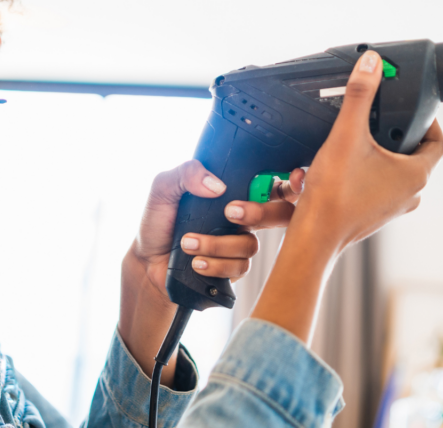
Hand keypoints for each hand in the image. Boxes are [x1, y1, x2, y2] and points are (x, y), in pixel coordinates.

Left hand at [132, 161, 304, 292]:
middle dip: (261, 212)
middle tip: (230, 211)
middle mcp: (243, 218)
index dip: (292, 182)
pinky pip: (240, 267)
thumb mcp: (164, 188)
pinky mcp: (233, 269)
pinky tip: (196, 261)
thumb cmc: (159, 222)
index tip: (295, 178)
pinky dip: (216, 263)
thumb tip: (216, 185)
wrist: (147, 261)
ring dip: (218, 244)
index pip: (272, 183)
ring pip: (251, 244)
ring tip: (187, 242)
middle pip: (279, 214)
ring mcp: (240, 244)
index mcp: (233, 193)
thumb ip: (186, 173)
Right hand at [289, 49, 442, 252]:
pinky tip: (342, 165)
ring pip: (395, 172)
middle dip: (397, 135)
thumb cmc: (334, 195)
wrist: (313, 237)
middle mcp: (410, 193)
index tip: (412, 109)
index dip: (429, 122)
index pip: (438, 142)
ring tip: (357, 140)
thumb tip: (371, 64)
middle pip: (415, 155)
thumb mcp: (346, 135)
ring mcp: (393, 206)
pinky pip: (377, 186)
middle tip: (380, 119)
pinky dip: (366, 172)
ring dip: (379, 155)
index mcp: (415, 174)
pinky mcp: (374, 214)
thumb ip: (359, 96)